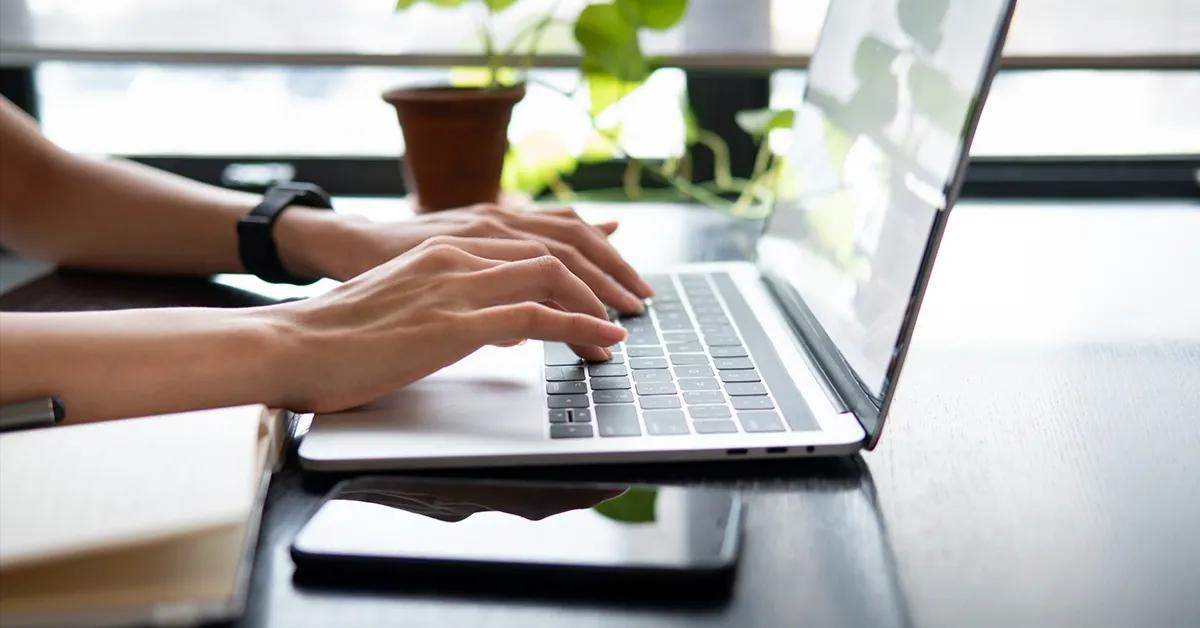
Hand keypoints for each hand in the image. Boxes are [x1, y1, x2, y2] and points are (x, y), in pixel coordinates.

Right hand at [259, 236, 626, 412]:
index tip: (606, 280)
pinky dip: (578, 327)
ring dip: (597, 301)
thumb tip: (493, 325)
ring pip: (552, 276)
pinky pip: (535, 317)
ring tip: (625, 326)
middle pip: (553, 249)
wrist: (290, 344)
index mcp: (444, 249)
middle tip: (632, 300)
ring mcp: (456, 286)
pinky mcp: (454, 323)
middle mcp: (456, 256)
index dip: (578, 258)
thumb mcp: (405, 303)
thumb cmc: (339, 335)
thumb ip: (450, 302)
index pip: (532, 240)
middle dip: (602, 275)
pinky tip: (602, 342)